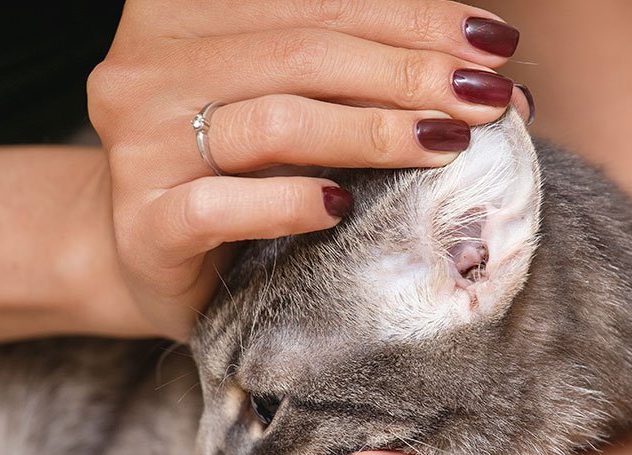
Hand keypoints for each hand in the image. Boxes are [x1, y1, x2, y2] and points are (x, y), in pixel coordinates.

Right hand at [88, 0, 526, 339]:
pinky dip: (289, 203)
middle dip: (410, 73)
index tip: (492, 44)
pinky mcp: (144, 224)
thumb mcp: (289, 103)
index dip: (412, 19)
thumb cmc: (236, 172)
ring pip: (273, 122)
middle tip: (486, 99)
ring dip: (373, 132)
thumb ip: (356, 75)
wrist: (154, 252)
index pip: (314, 5)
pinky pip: (219, 206)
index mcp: (182, 17)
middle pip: (302, 53)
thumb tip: (484, 72)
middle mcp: (149, 70)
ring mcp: (139, 147)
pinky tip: (341, 209)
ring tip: (446, 145)